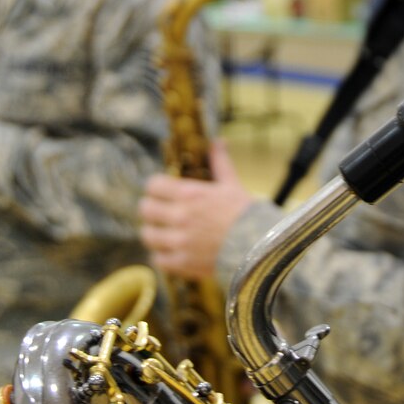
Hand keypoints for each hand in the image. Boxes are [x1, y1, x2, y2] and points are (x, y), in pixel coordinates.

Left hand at [139, 141, 254, 279]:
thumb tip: (218, 141)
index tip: (161, 192)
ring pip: (147, 235)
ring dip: (154, 233)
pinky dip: (162, 255)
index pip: (153, 185)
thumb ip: (220, 162)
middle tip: (160, 213)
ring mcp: (179, 241)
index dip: (155, 187)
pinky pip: (158, 259)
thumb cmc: (245, 213)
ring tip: (164, 233)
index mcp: (189, 194)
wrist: (258, 246)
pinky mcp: (182, 263)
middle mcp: (180, 216)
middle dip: (151, 209)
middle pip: (145, 209)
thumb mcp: (231, 184)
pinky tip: (172, 252)